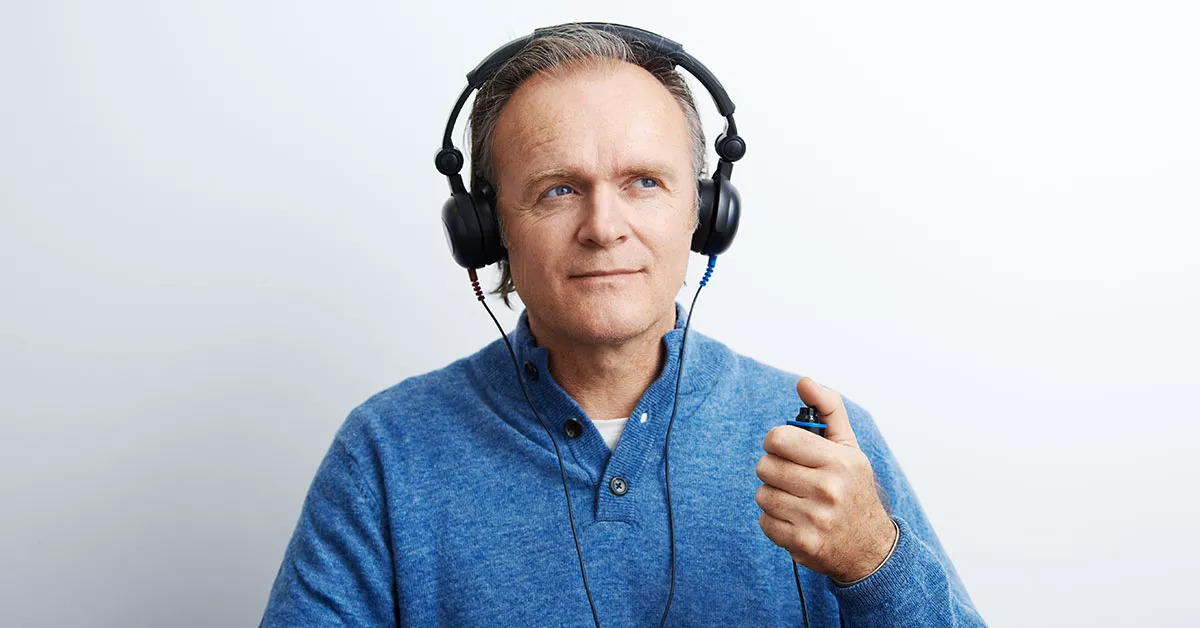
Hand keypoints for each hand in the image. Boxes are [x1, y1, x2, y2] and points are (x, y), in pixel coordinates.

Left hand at [755, 377, 896, 582]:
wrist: (871, 548)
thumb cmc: (853, 489)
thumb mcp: (849, 447)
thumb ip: (828, 409)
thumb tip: (803, 381)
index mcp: (839, 461)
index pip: (779, 439)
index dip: (776, 442)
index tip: (786, 449)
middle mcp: (828, 489)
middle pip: (766, 466)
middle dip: (774, 469)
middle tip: (793, 477)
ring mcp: (815, 519)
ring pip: (763, 494)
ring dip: (774, 495)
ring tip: (796, 499)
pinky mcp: (803, 543)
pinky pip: (764, 521)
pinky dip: (774, 520)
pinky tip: (796, 519)